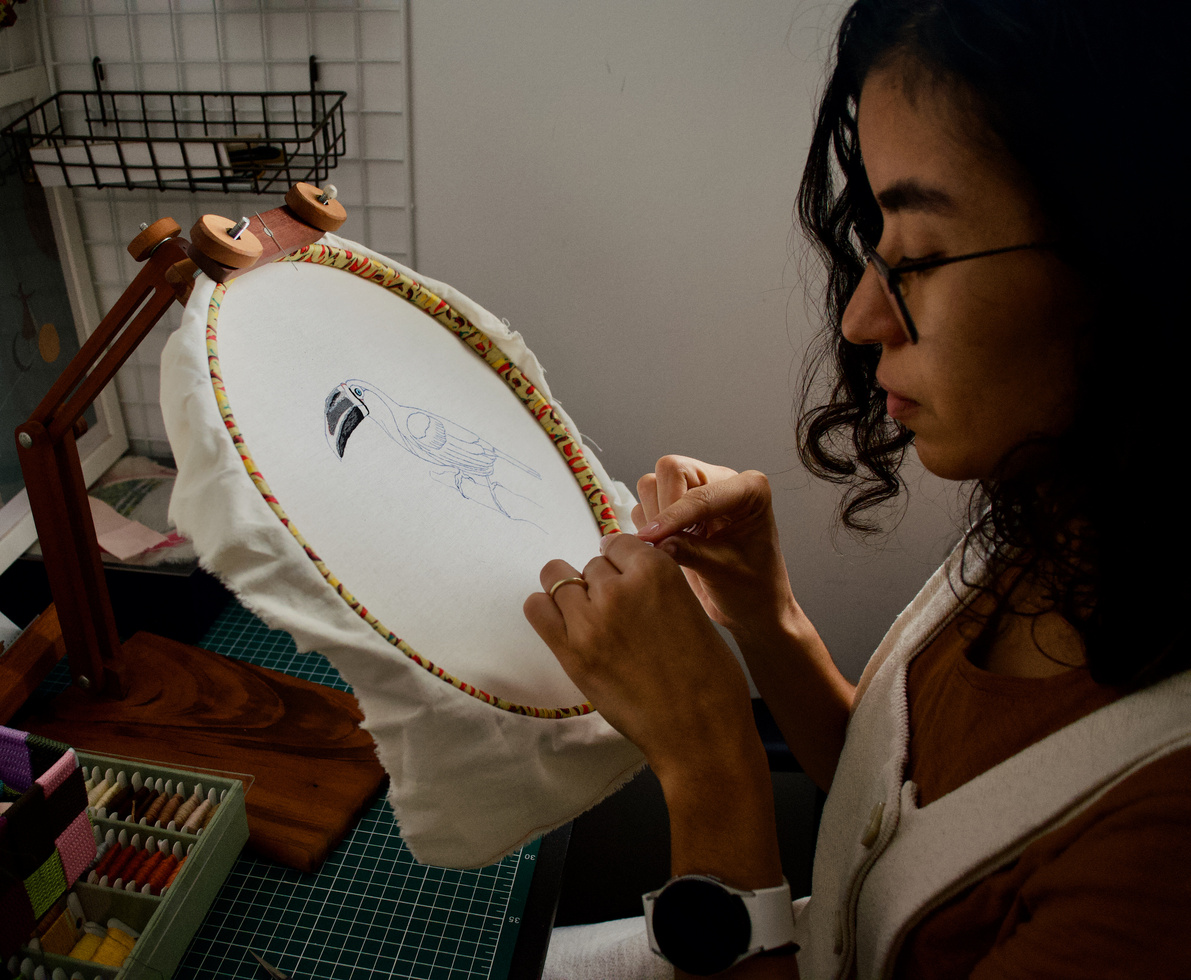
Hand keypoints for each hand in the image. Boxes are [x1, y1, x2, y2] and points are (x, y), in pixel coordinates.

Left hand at [524, 533, 756, 784]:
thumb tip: (628, 573)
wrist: (698, 732)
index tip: (626, 579)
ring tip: (591, 620)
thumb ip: (656, 585)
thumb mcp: (691, 610)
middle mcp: (620, 588)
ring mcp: (591, 620)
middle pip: (591, 564)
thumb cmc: (708, 677)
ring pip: (558, 579)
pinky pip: (536, 608)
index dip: (622, 562)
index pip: (618, 543)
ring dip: (573, 594)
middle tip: (618, 615)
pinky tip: (564, 624)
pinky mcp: (571, 652)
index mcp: (657, 570)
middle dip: (601, 583)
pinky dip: (545, 609)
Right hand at [633, 456, 796, 642]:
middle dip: (662, 509)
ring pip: (653, 484)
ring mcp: (697, 491)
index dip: (674, 516)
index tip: (652, 538)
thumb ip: (691, 553)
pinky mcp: (677, 507)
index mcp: (749, 489)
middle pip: (671, 470)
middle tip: (663, 545)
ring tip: (668, 549)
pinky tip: (665, 549)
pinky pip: (647, 503)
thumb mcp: (724, 573)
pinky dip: (647, 525)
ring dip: (652, 516)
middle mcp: (721, 481)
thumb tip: (655, 542)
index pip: (701, 492)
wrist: (753, 609)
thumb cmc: (754, 590)